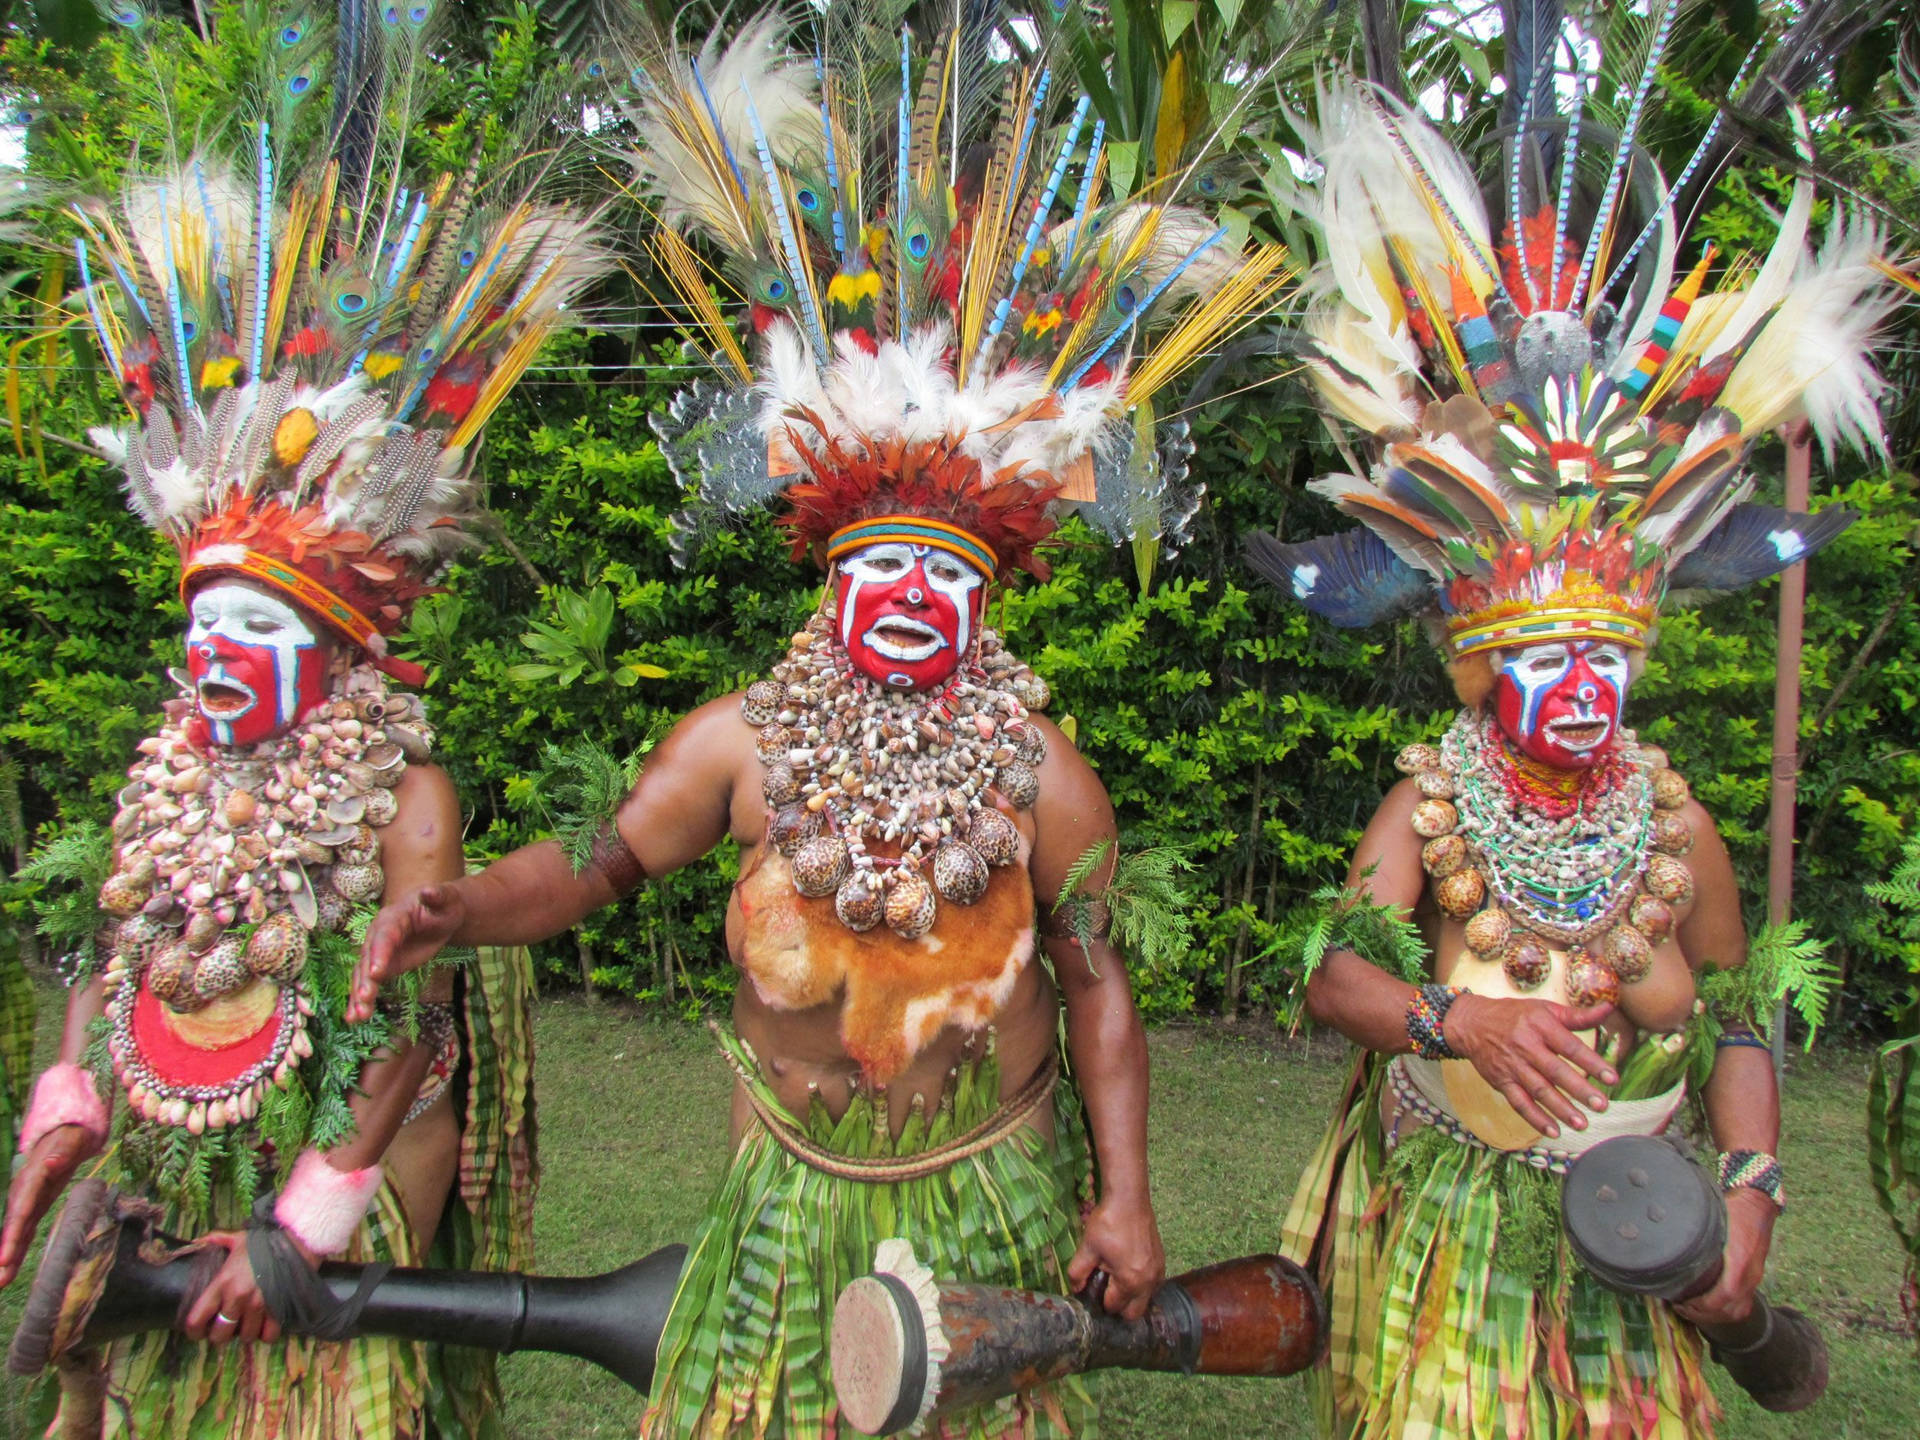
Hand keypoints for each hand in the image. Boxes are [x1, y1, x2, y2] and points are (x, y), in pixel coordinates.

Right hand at [0, 1125, 98, 1288]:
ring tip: (0, 1284)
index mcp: (30, 1181)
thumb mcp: (70, 1142)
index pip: (20, 1212)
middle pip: (12, 1228)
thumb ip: (62, 1154)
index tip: (4, 1257)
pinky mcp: (32, 1210)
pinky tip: (9, 1271)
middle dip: (5, 1254)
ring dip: (7, 1259)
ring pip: (15, 1234)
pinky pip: (23, 1233)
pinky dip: (16, 1252)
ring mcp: (25, 1203)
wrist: (64, 1136)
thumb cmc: (70, 1139)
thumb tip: (51, 1164)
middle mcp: (23, 1195)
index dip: (12, 1235)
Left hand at [181, 1229, 318, 1344]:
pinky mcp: (279, 1309)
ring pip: (246, 1337)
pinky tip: (266, 1325)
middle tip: (226, 1326)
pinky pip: (269, 1335)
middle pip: (220, 1335)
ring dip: (246, 1333)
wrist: (298, 1239)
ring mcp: (259, 1305)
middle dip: (221, 1334)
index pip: (196, 1320)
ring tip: (248, 1324)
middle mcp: (237, 1298)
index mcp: (222, 1283)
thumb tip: (197, 1240)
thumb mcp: (238, 1239)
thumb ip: (216, 1240)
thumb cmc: (265, 1241)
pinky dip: (267, 1333)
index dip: (194, 1331)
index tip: (199, 1330)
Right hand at [348, 882, 465, 1022]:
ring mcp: (377, 952)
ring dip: (359, 995)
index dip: (380, 953)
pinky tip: (355, 1018)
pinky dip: (360, 1000)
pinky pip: (367, 983)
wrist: (439, 914)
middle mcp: (378, 935)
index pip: (385, 936)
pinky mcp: (380, 966)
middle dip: (365, 979)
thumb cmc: (444, 905)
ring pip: (363, 974)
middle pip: (368, 958)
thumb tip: (430, 891)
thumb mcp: (446, 899)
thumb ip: (437, 896)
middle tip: (365, 998)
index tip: (376, 972)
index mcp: (394, 917)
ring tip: (356, 1017)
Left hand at [1067, 1194, 1164, 1320]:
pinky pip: (1152, 1285)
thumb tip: (1075, 1288)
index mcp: (1130, 1281)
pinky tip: (1128, 1267)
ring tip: (1117, 1276)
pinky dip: (1141, 1284)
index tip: (1094, 1288)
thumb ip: (1078, 1273)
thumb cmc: (1108, 1223)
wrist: (1129, 1199)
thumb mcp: (1087, 1248)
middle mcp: (1148, 1281)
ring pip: (1145, 1299)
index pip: (1115, 1308)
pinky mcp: (1161, 1261)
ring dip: (1132, 1296)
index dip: (1101, 1302)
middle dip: (1119, 1307)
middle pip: (1134, 1313)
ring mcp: (1158, 1272)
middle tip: (1106, 1288)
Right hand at [1443, 993, 1618, 1138]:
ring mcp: (1512, 1066)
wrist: (1471, 1023)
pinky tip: (1553, 1130)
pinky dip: (1535, 1118)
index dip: (1592, 1063)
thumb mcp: (1545, 1009)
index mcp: (1541, 1026)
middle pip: (1556, 1072)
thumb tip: (1609, 1008)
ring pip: (1539, 1091)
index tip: (1612, 1078)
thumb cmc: (1514, 1015)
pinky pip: (1519, 1103)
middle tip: (1602, 1106)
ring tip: (1582, 1124)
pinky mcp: (1501, 1082)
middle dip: (1580, 1090)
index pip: (1571, 1047)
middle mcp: (1526, 1047)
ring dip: (1561, 1109)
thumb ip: (1578, 1015)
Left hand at [1674, 1188, 1776, 1328]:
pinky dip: (1727, 1311)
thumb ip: (1696, 1235)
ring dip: (1716, 1316)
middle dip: (1705, 1314)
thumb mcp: (1713, 1219)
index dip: (1704, 1304)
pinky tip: (1710, 1306)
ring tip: (1693, 1310)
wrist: (1758, 1204)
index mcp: (1740, 1261)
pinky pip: (1745, 1303)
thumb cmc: (1733, 1209)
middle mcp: (1750, 1274)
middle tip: (1682, 1308)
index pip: (1726, 1294)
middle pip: (1732, 1309)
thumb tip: (1669, 1241)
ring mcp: (1755, 1277)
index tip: (1683, 1303)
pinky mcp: (1754, 1277)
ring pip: (1739, 1310)